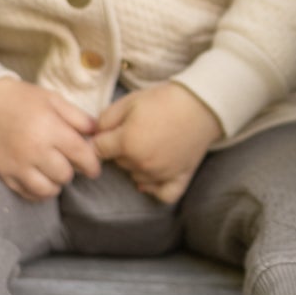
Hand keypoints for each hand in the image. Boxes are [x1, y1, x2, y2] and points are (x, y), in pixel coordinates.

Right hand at [0, 79, 100, 200]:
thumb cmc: (21, 99)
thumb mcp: (53, 100)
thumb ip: (78, 117)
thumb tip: (98, 133)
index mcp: (50, 128)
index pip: (81, 155)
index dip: (92, 164)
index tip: (93, 167)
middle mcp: (34, 150)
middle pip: (65, 175)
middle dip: (72, 171)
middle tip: (69, 163)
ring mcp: (18, 165)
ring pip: (48, 190)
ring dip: (56, 184)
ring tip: (54, 172)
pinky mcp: (5, 174)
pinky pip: (28, 194)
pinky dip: (38, 191)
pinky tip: (40, 179)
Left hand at [92, 82, 220, 202]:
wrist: (201, 104)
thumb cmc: (164, 100)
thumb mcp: (129, 101)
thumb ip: (104, 120)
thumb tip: (94, 135)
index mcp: (127, 143)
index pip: (98, 149)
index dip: (101, 138)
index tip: (109, 131)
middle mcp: (142, 163)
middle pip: (117, 163)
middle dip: (119, 149)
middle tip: (135, 131)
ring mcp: (161, 174)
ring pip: (135, 176)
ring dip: (136, 165)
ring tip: (148, 145)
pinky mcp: (180, 178)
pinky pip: (162, 194)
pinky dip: (154, 188)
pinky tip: (152, 176)